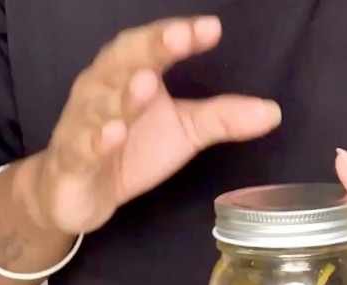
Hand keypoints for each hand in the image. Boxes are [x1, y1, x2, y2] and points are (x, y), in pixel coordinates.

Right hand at [26, 16, 280, 234]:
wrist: (81, 192)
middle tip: (178, 37)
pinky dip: (96, 140)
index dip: (177, 37)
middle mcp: (101, 92)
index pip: (151, 48)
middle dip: (149, 49)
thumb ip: (222, 118)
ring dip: (123, 95)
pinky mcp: (73, 161)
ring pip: (99, 105)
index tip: (211, 29)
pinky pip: (82, 148)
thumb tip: (273, 112)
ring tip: (146, 83)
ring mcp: (83, 126)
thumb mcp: (184, 132)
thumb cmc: (132, 150)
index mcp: (128, 76)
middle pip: (121, 62)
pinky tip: (114, 133)